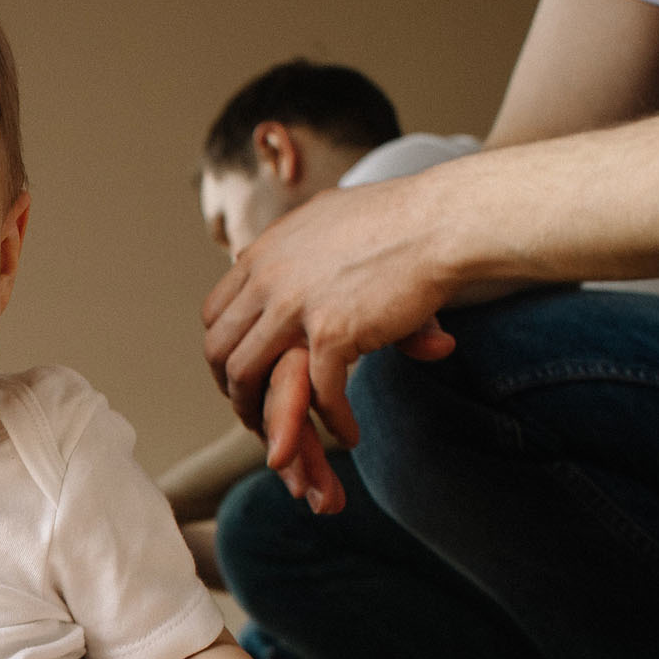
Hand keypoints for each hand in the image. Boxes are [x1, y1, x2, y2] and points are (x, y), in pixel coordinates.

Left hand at [200, 180, 457, 496]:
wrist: (444, 220)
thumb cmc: (402, 219)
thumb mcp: (326, 219)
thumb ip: (292, 246)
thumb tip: (266, 253)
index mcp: (265, 252)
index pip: (215, 313)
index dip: (223, 351)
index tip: (241, 376)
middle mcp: (269, 277)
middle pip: (219, 349)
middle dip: (232, 390)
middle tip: (255, 417)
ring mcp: (295, 305)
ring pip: (249, 376)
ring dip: (264, 414)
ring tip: (288, 440)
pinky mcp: (332, 332)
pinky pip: (317, 393)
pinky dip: (332, 422)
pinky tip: (350, 434)